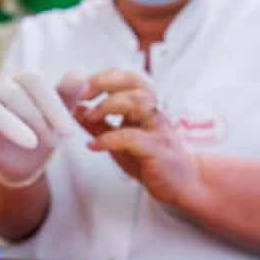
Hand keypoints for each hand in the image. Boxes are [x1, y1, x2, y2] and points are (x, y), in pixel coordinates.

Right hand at [0, 71, 87, 186]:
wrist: (28, 160)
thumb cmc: (46, 129)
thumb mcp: (62, 115)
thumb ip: (70, 93)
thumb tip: (81, 71)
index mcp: (22, 81)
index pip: (33, 81)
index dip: (51, 105)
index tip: (70, 132)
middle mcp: (0, 90)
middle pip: (12, 93)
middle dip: (36, 118)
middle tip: (54, 142)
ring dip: (8, 124)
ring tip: (32, 144)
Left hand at [75, 69, 206, 207]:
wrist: (183, 183)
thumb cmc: (151, 159)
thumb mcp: (119, 139)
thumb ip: (98, 125)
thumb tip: (76, 109)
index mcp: (144, 106)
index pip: (125, 77)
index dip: (101, 77)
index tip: (79, 89)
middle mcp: (153, 112)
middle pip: (134, 81)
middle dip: (104, 82)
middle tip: (82, 95)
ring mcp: (158, 129)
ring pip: (139, 102)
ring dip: (109, 105)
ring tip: (89, 118)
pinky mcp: (158, 150)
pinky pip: (133, 137)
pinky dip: (109, 139)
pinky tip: (94, 146)